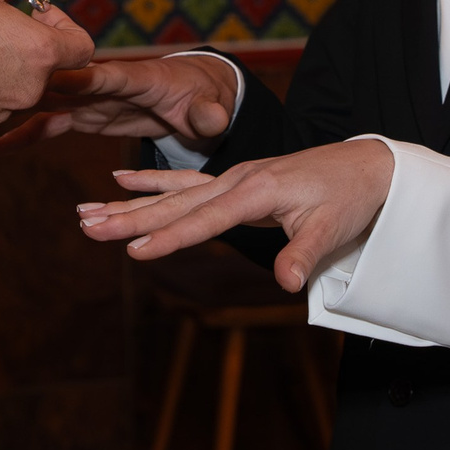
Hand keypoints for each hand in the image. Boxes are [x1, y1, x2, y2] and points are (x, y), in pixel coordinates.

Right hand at [0, 54, 239, 148]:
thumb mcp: (210, 108)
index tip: (56, 76)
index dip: (83, 76)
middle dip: (35, 78)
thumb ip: (208, 114)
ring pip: (50, 97)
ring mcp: (91, 98)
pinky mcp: (84, 114)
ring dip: (21, 101)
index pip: (108, 75)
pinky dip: (26, 132)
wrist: (191, 97)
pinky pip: (50, 123)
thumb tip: (213, 119)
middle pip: (66, 79)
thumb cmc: (201, 98)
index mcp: (138, 78)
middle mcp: (106, 83)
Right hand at [75, 138, 394, 292]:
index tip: (133, 250)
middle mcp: (236, 180)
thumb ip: (304, 254)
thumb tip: (287, 284)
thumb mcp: (332, 229)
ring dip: (127, 203)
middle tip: (85, 226)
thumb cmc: (348, 199)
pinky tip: (120, 180)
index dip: (169, 237)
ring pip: (171, 194)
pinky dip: (152, 182)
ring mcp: (232, 178)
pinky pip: (184, 182)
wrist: (364, 165)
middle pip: (174, 204)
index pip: (204, 219)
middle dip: (128, 217)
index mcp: (256, 190)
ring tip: (86, 211)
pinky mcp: (234, 181)